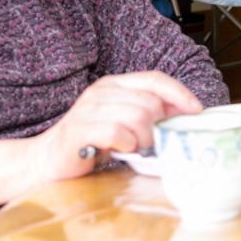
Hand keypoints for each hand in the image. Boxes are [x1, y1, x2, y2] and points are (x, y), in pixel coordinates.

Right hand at [30, 72, 203, 182]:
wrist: (45, 162)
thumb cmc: (88, 144)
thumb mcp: (123, 123)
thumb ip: (149, 114)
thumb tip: (185, 113)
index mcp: (114, 84)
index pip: (155, 78)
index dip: (179, 94)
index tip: (196, 111)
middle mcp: (101, 92)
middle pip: (150, 102)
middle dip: (158, 127)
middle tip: (150, 145)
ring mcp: (87, 109)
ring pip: (137, 116)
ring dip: (143, 140)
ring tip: (134, 150)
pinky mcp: (78, 130)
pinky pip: (117, 132)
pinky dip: (126, 145)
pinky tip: (119, 151)